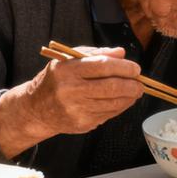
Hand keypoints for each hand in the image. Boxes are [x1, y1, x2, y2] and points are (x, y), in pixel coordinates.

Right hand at [0, 47, 141, 158]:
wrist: (36, 108)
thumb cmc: (56, 80)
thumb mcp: (69, 60)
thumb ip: (95, 54)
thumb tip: (121, 53)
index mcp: (67, 70)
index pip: (102, 66)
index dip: (124, 67)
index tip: (135, 68)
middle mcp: (70, 90)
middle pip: (111, 87)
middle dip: (132, 85)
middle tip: (140, 82)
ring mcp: (76, 109)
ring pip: (113, 103)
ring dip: (130, 97)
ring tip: (135, 91)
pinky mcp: (82, 124)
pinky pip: (109, 114)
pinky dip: (120, 107)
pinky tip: (123, 100)